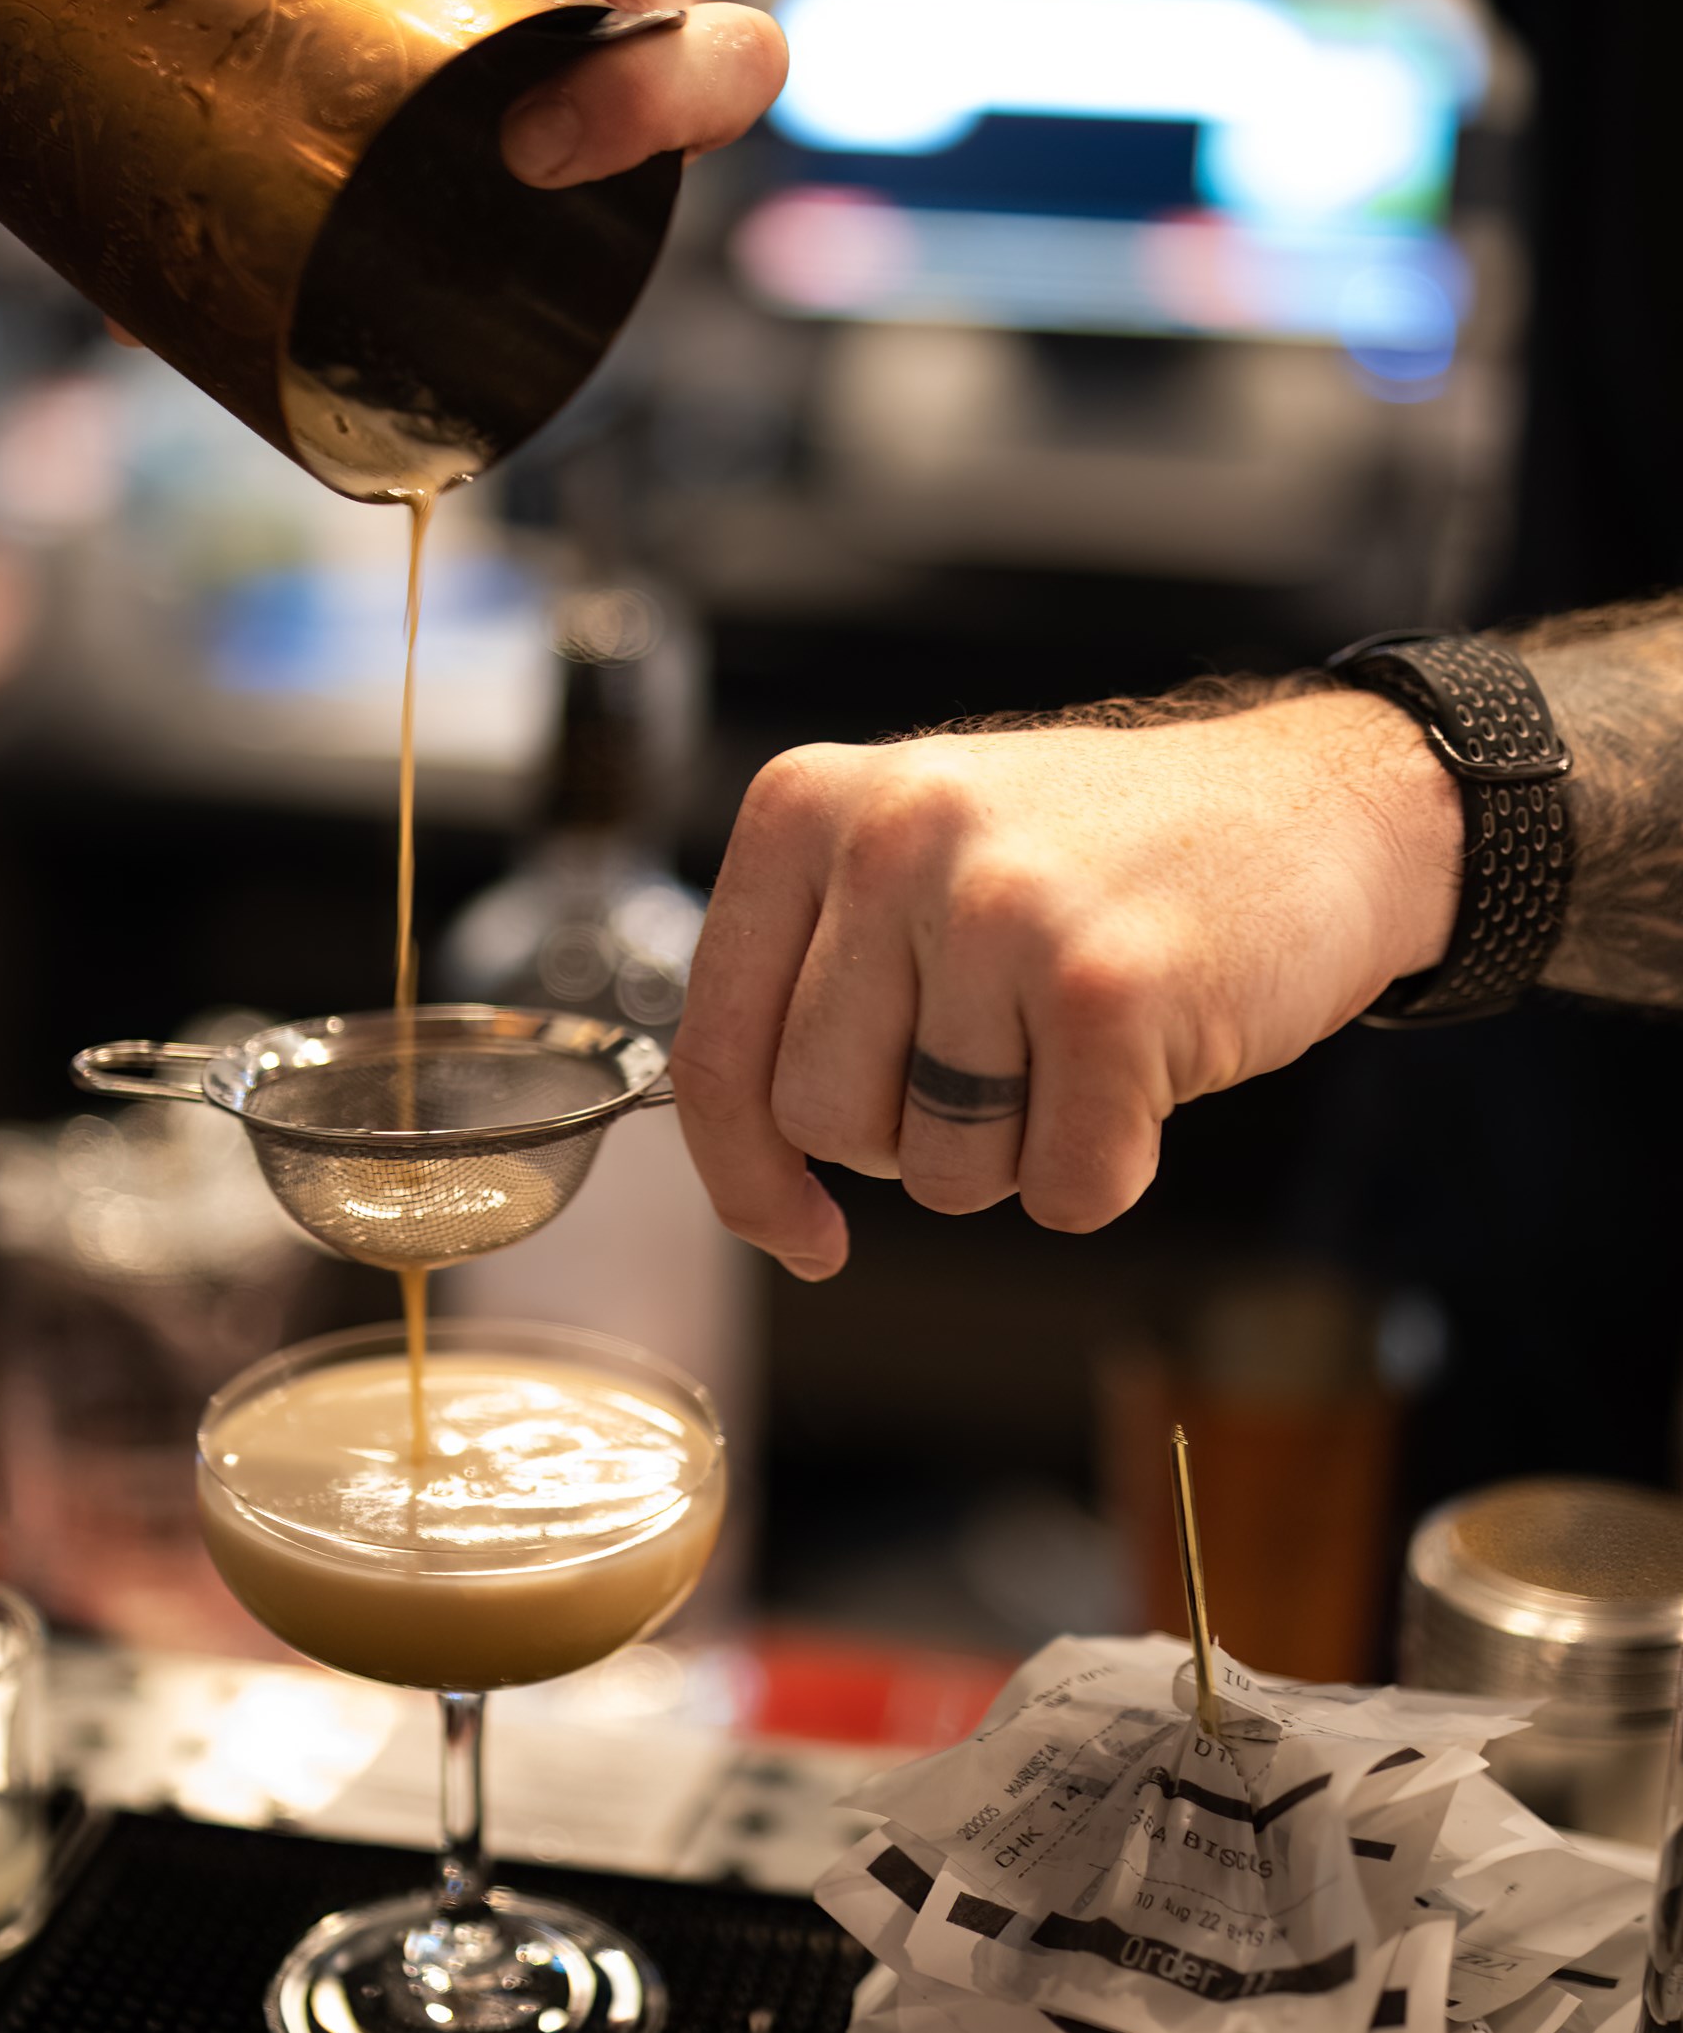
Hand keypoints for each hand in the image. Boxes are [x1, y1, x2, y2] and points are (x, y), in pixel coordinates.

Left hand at [670, 692, 1462, 1275]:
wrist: (1318, 806)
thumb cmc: (1106, 856)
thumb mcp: (918, 857)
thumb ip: (814, 976)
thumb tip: (743, 1160)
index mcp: (811, 805)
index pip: (715, 1049)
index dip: (746, 1175)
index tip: (797, 1227)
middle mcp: (893, 840)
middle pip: (823, 1123)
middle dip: (907, 1141)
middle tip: (999, 1062)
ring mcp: (1002, 911)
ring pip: (940, 1171)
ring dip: (1017, 1150)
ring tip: (1077, 1038)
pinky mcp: (1109, 991)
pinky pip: (1062, 1189)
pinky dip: (1107, 1167)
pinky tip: (1144, 1068)